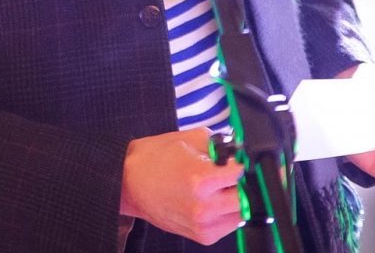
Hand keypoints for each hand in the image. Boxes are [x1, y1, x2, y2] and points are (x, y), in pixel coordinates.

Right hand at [120, 127, 243, 244]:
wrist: (129, 181)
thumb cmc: (155, 159)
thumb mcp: (187, 139)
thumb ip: (218, 143)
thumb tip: (238, 150)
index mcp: (201, 179)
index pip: (241, 172)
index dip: (239, 163)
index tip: (235, 160)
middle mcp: (203, 206)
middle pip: (245, 197)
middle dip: (239, 183)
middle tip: (229, 175)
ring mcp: (202, 224)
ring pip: (240, 214)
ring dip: (235, 200)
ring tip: (219, 188)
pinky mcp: (201, 236)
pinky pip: (229, 226)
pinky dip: (227, 214)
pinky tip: (213, 201)